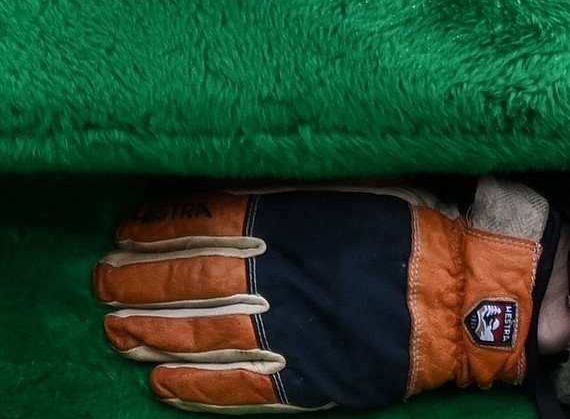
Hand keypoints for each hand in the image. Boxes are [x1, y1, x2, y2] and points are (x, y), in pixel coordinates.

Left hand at [96, 180, 560, 411]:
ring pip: (200, 335)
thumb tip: (220, 181)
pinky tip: (161, 383)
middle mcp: (276, 278)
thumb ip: (283, 186)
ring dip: (152, 332)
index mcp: (284, 223)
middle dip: (138, 283)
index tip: (122, 234)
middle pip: (187, 281)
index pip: (198, 225)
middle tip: (102, 284)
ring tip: (116, 330)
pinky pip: (238, 388)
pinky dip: (194, 387)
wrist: (466, 293)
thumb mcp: (345, 182)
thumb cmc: (408, 225)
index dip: (154, 232)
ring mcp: (288, 333)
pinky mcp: (307, 378)